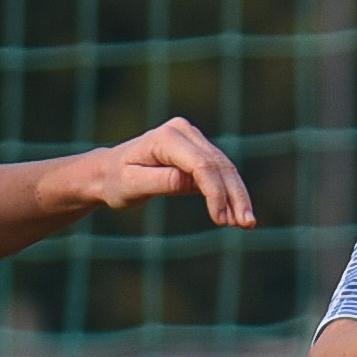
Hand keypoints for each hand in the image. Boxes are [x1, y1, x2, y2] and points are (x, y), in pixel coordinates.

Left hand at [54, 118, 255, 228]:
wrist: (109, 171)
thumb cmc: (116, 180)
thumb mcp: (132, 185)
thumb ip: (161, 181)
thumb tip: (191, 182)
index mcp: (166, 137)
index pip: (201, 165)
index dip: (215, 192)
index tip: (221, 219)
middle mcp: (183, 131)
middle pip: (218, 165)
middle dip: (234, 195)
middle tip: (247, 224)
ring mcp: (193, 139)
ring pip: (225, 168)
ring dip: (237, 196)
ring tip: (246, 223)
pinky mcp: (197, 152)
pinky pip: (219, 172)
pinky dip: (230, 193)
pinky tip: (237, 214)